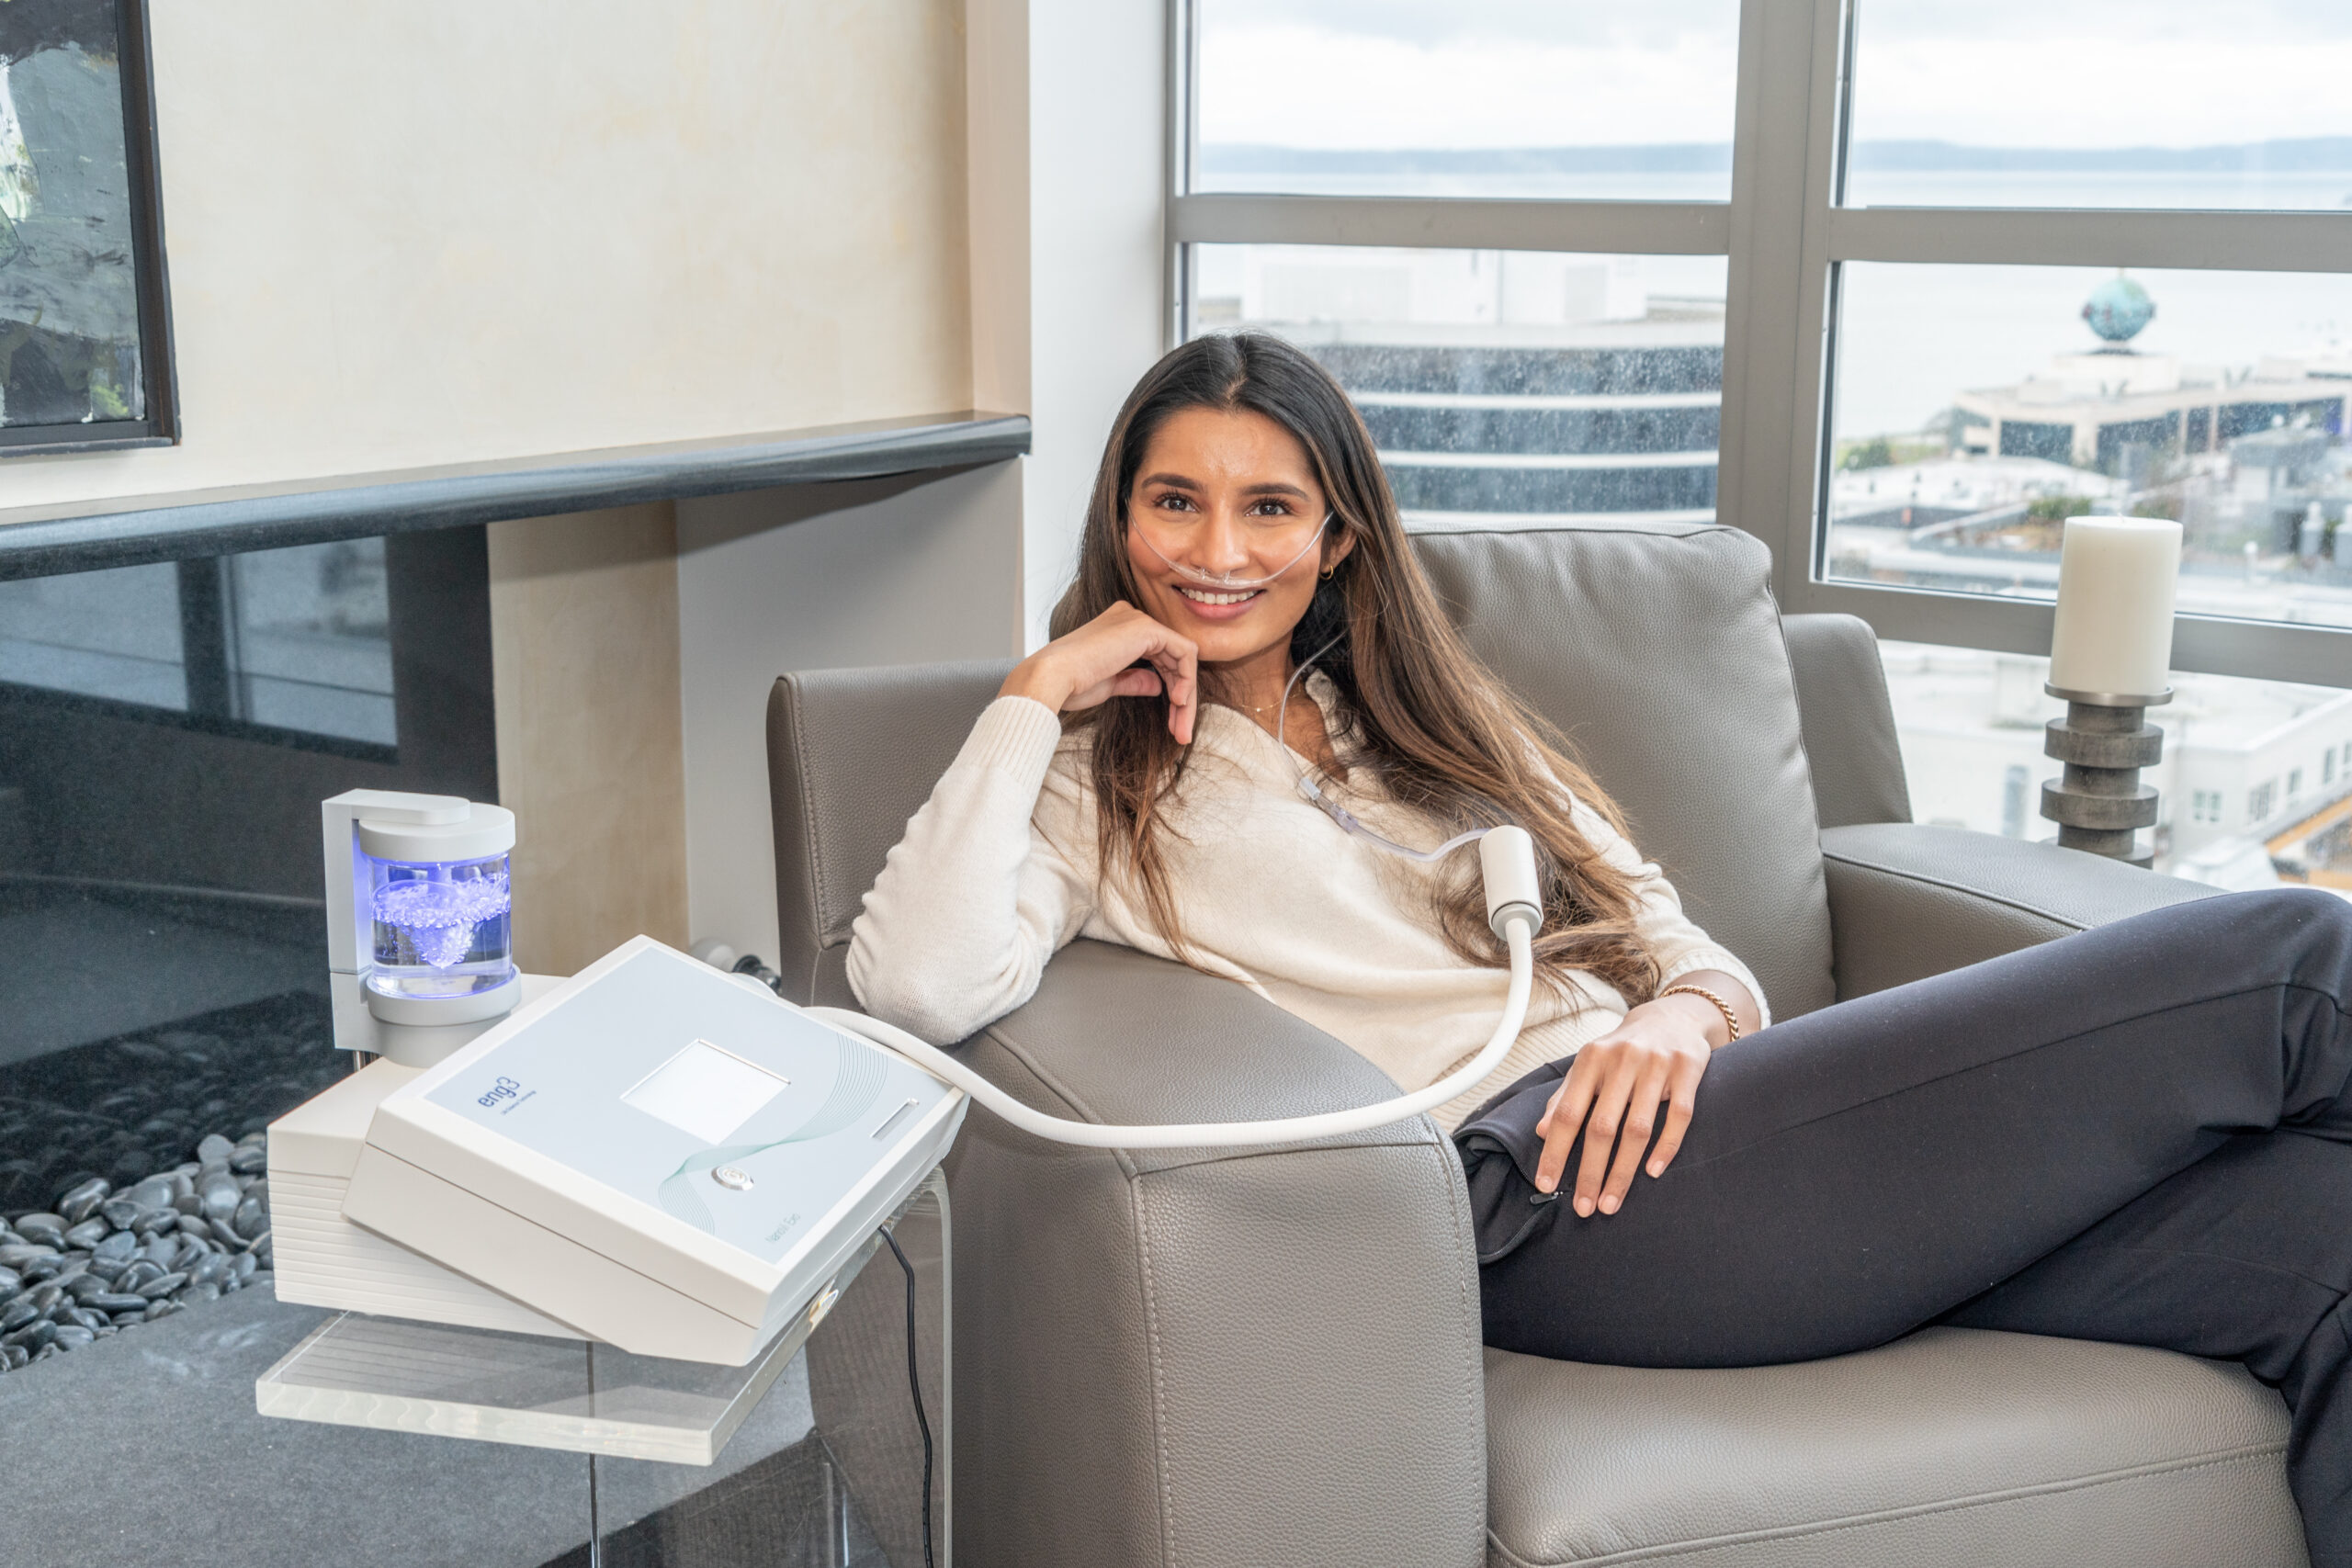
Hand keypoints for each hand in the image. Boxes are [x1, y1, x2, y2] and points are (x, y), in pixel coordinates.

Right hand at [999, 602, 1200, 742]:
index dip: (1170, 687)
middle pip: (1173, 658)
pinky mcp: (1146, 628)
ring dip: (1186, 695)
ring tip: (1181, 727)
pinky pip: (1184, 653)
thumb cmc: (1071, 683)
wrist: (1052, 678)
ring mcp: (1139, 620)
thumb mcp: (1110, 683)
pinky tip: (1177, 703)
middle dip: (1182, 697)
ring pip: (1183, 658)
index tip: (1173, 721)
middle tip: (1182, 731)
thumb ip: (1135, 679)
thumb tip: (1158, 684)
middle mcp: (1131, 617)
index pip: (1159, 655)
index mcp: (1120, 626)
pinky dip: (1186, 679)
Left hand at [1533, 993, 1721, 1216]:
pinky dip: (1665, 1147)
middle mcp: (1622, 1060)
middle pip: (1602, 1127)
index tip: (1545, 1184)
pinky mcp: (1688, 1071)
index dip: (1555, 1151)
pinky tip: (1653, 1173)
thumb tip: (1541, 1132)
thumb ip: (1566, 1096)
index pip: (1568, 1113)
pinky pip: (1678, 1116)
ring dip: (1623, 1172)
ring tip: (1611, 1202)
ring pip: (1638, 1129)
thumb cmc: (1623, 1051)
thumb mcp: (1590, 1066)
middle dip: (1590, 1172)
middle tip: (1583, 1208)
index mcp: (1591, 1060)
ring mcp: (1657, 1065)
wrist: (1673, 1018)